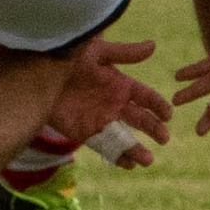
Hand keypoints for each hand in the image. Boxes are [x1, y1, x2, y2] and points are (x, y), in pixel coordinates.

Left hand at [45, 38, 170, 168]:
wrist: (41, 74)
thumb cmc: (70, 58)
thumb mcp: (98, 53)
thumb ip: (125, 53)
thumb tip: (153, 45)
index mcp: (121, 85)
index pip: (146, 97)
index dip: (158, 105)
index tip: (168, 115)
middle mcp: (115, 105)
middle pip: (140, 120)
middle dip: (154, 129)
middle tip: (165, 138)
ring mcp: (102, 121)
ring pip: (125, 137)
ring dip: (137, 149)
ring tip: (147, 160)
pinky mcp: (86, 133)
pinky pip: (105, 147)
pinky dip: (117, 156)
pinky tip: (127, 164)